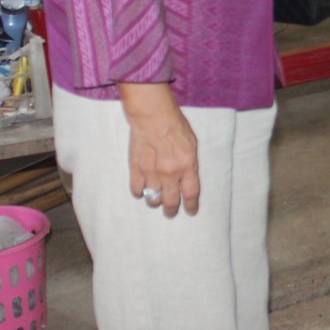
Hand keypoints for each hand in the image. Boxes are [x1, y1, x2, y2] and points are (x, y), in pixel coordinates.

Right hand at [119, 83, 199, 217]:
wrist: (153, 116)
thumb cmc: (176, 126)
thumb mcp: (192, 144)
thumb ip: (189, 163)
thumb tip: (187, 177)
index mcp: (188, 166)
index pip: (191, 193)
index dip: (191, 205)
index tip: (190, 211)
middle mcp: (171, 173)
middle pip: (171, 201)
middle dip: (171, 209)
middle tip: (170, 212)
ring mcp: (152, 173)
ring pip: (153, 199)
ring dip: (155, 202)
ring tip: (156, 201)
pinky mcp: (136, 169)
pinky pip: (137, 189)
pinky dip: (140, 192)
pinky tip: (142, 190)